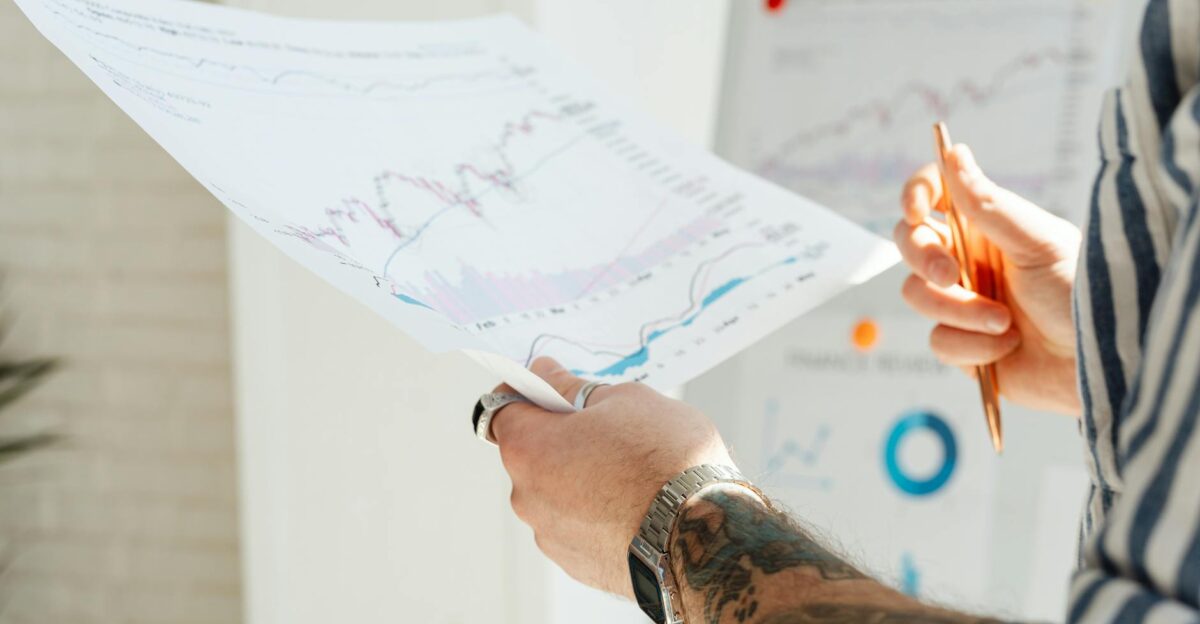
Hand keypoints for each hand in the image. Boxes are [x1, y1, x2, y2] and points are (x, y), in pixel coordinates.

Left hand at [487, 357, 731, 597]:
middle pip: (532, 452)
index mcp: (529, 449)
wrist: (704, 537)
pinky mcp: (578, 564)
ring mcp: (552, 536)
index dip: (526, 392)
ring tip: (633, 471)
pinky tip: (637, 504)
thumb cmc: (665, 463)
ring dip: (581, 477)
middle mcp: (528, 497)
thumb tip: (547, 376)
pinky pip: (579, 525)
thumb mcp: (624, 400)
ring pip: (557, 492)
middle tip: (609, 427)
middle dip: (562, 437)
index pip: (502, 408)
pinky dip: (597, 512)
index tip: (552, 386)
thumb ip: (573, 388)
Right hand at [895, 144, 1080, 415]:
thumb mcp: (1039, 242)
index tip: (916, 211)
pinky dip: (973, 346)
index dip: (915, 195)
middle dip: (925, 260)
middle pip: (911, 243)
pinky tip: (1007, 347)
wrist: (1102, 360)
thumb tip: (954, 153)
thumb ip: (988, 204)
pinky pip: (939, 341)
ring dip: (961, 311)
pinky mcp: (963, 345)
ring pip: (918, 295)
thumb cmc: (1081, 293)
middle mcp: (968, 260)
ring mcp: (962, 302)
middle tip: (952, 277)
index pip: (935, 195)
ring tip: (1005, 323)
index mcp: (987, 227)